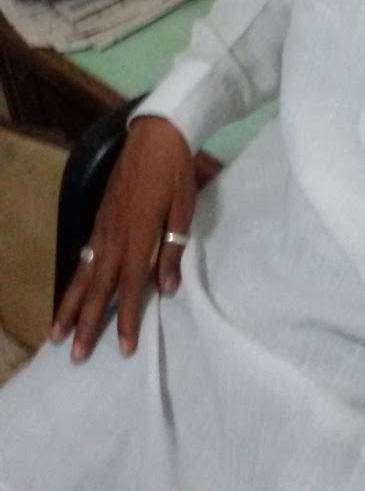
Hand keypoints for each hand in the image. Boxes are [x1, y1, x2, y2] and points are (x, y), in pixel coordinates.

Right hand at [50, 116, 195, 363]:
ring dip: (70, 305)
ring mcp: (102, 226)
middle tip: (75, 355)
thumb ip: (172, 249)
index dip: (127, 318)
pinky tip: (72, 290)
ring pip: (83, 273)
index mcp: (138, 235)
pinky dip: (75, 277)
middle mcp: (113, 235)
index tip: (123, 348)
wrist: (155, 135)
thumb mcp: (183, 209)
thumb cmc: (176, 172)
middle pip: (98, 287)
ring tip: (56, 333)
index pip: (131, 286)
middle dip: (86, 323)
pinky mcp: (99, 218)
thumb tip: (167, 288)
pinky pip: (83, 255)